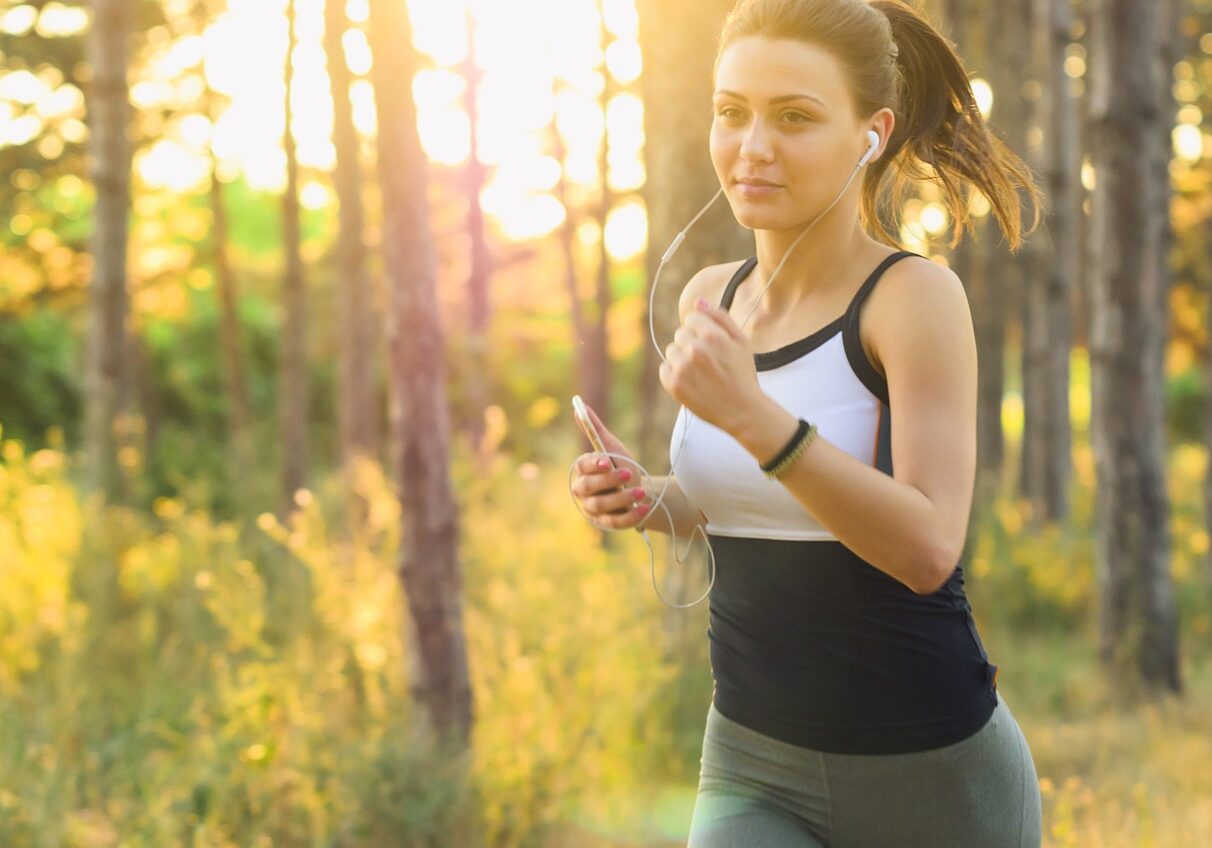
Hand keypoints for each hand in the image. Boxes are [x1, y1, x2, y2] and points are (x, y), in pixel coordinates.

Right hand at [570, 403, 651, 529]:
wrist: (640, 491)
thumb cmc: (622, 467)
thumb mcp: (612, 448)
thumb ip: (595, 430)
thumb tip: (579, 404)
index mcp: (583, 472)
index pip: (582, 468)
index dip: (594, 465)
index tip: (607, 460)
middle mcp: (584, 492)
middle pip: (588, 488)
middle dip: (608, 480)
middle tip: (628, 473)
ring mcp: (594, 510)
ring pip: (601, 506)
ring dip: (621, 498)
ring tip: (640, 492)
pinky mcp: (607, 524)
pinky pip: (615, 522)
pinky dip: (630, 516)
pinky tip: (643, 507)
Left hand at [659, 298, 761, 432]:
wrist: (742, 410)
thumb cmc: (742, 374)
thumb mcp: (741, 341)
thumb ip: (720, 317)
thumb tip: (698, 301)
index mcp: (712, 335)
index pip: (691, 319)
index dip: (702, 331)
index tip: (711, 345)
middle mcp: (695, 349)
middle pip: (680, 334)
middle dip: (692, 344)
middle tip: (708, 362)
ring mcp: (682, 368)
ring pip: (671, 350)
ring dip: (682, 358)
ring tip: (701, 373)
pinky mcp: (673, 385)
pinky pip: (664, 369)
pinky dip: (674, 374)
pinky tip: (692, 382)